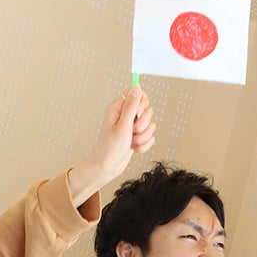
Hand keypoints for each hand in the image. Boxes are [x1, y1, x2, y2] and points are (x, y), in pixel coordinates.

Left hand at [67, 85, 156, 205]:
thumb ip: (131, 106)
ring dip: (143, 137)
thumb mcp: (122, 126)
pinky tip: (133, 148)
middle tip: (132, 131)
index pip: (138, 94)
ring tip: (131, 142)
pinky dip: (143, 145)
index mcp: (118, 108)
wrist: (106, 168)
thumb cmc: (109, 149)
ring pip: (150, 125)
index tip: (136, 115)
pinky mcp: (136, 136)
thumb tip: (137, 87)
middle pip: (147, 110)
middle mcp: (125, 115)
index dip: (141, 105)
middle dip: (143, 124)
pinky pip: (149, 137)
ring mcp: (131, 126)